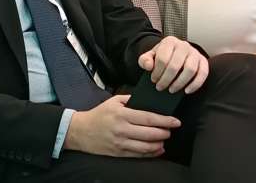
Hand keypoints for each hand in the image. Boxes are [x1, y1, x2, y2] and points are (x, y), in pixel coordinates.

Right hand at [63, 95, 179, 156]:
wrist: (80, 131)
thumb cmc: (99, 114)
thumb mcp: (114, 101)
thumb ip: (131, 99)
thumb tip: (148, 101)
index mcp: (122, 114)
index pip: (149, 118)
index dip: (165, 121)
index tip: (175, 121)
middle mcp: (122, 129)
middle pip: (150, 133)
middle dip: (164, 132)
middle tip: (171, 130)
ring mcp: (120, 143)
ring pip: (146, 147)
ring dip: (159, 144)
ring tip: (164, 139)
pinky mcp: (119, 153)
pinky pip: (139, 155)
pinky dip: (151, 153)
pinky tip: (157, 150)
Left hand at [138, 36, 208, 93]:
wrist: (174, 53)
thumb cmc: (162, 56)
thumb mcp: (150, 56)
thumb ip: (145, 60)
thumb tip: (149, 66)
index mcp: (169, 41)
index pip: (163, 58)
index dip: (157, 72)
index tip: (154, 80)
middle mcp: (184, 45)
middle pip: (175, 65)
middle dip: (166, 79)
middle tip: (160, 87)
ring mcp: (195, 52)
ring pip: (190, 70)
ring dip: (180, 83)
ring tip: (171, 90)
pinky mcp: (203, 61)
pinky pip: (203, 73)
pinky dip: (195, 84)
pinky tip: (187, 91)